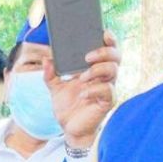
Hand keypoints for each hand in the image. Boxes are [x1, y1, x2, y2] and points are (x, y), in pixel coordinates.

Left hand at [48, 30, 119, 151]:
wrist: (69, 128)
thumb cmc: (67, 105)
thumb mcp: (54, 87)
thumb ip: (50, 73)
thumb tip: (47, 59)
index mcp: (95, 67)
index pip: (108, 48)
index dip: (109, 39)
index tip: (103, 33)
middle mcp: (105, 75)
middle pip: (115, 56)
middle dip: (104, 51)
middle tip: (87, 56)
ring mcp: (108, 88)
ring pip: (113, 70)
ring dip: (97, 70)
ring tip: (81, 77)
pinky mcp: (107, 102)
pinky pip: (107, 90)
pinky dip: (94, 89)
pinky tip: (83, 93)